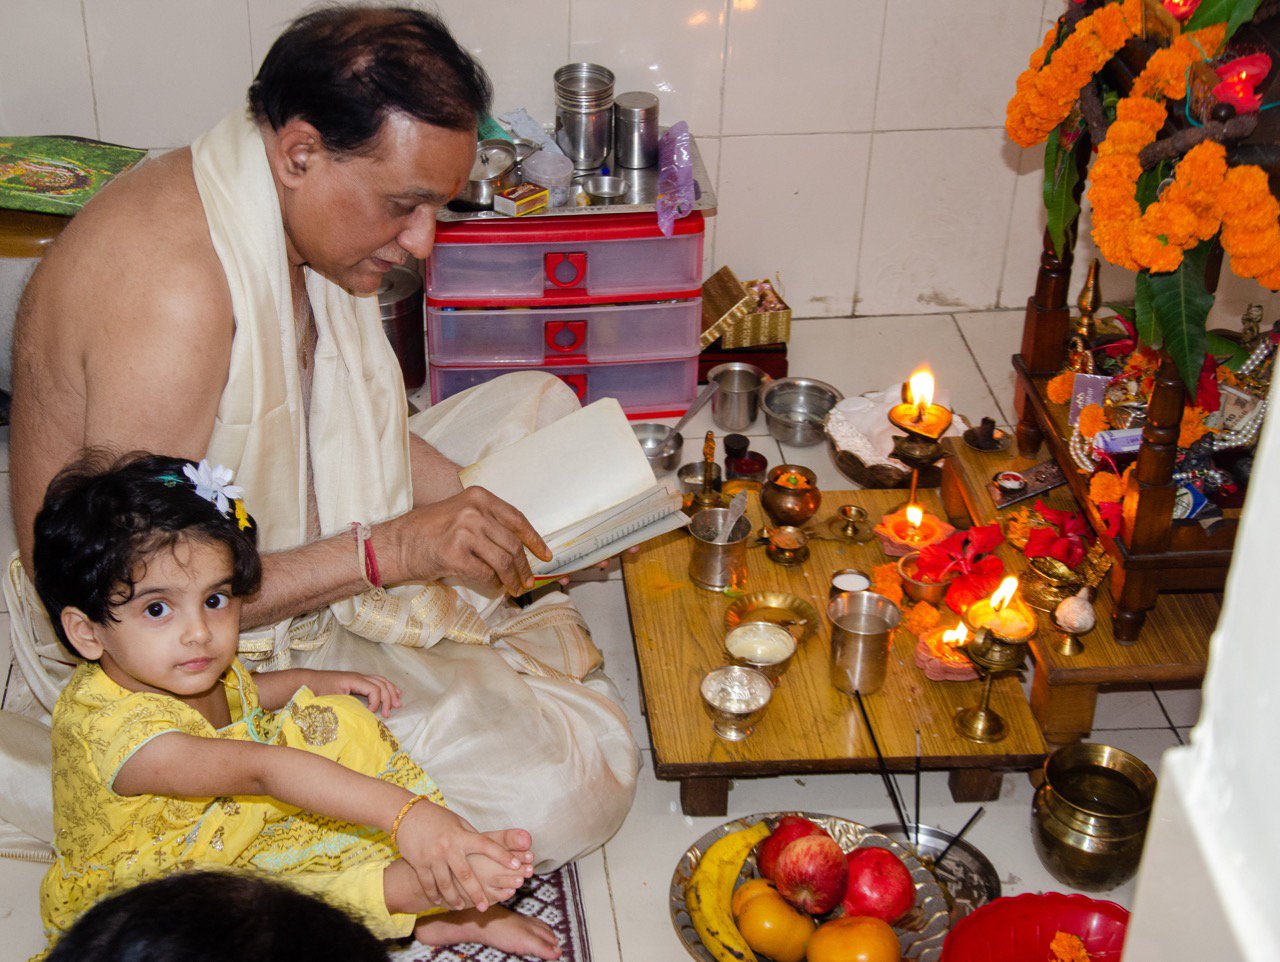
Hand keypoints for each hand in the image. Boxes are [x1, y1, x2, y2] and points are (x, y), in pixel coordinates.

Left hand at [309, 671, 400, 717]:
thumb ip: (346, 708)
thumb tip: (361, 718)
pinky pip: (376, 681)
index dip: (376, 703)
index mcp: (353, 680)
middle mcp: (358, 676)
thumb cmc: (316, 692)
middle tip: (389, 713)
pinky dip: (386, 687)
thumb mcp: (330, 701)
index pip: (374, 689)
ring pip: (381, 681)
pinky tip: (393, 692)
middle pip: (381, 684)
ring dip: (391, 691)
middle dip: (388, 698)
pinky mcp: (356, 680)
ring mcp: (358, 677)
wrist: (306, 681)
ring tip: (398, 703)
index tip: (371, 714)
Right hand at [391, 487, 550, 595]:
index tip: (545, 555)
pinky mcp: (455, 554)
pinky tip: (492, 586)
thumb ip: (489, 524)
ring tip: (513, 588)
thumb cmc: (430, 531)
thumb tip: (520, 548)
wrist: (398, 543)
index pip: (516, 519)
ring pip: (503, 561)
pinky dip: (493, 584)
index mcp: (479, 497)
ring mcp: (464, 531)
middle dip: (524, 567)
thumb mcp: (462, 514)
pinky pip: (485, 574)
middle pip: (513, 544)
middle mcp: (474, 510)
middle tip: (527, 581)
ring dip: (511, 579)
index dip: (534, 540)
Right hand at [396, 800, 531, 910]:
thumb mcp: (457, 822)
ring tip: (460, 907)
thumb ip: (470, 835)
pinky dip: (434, 895)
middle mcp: (448, 848)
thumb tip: (486, 846)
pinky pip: (428, 884)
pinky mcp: (419, 864)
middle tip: (484, 906)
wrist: (406, 815)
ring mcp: (433, 857)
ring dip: (454, 899)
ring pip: (446, 885)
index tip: (516, 865)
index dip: (502, 855)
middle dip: (476, 892)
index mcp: (461, 835)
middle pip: (466, 875)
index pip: (486, 846)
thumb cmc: (435, 817)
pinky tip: (440, 901)